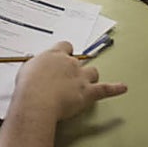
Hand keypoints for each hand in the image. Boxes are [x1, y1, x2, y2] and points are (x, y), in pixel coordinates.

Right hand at [11, 42, 126, 122]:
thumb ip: (32, 63)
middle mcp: (70, 63)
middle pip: (80, 61)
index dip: (66, 52)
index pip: (66, 46)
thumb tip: (31, 60)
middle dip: (77, 68)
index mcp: (55, 54)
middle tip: (70, 76)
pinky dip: (115, 89)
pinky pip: (105, 89)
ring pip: (93, 72)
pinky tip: (122, 87)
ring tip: (88, 82)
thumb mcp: (25, 68)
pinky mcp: (88, 93)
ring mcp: (81, 77)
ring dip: (91, 77)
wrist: (37, 100)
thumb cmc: (29, 86)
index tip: (65, 56)